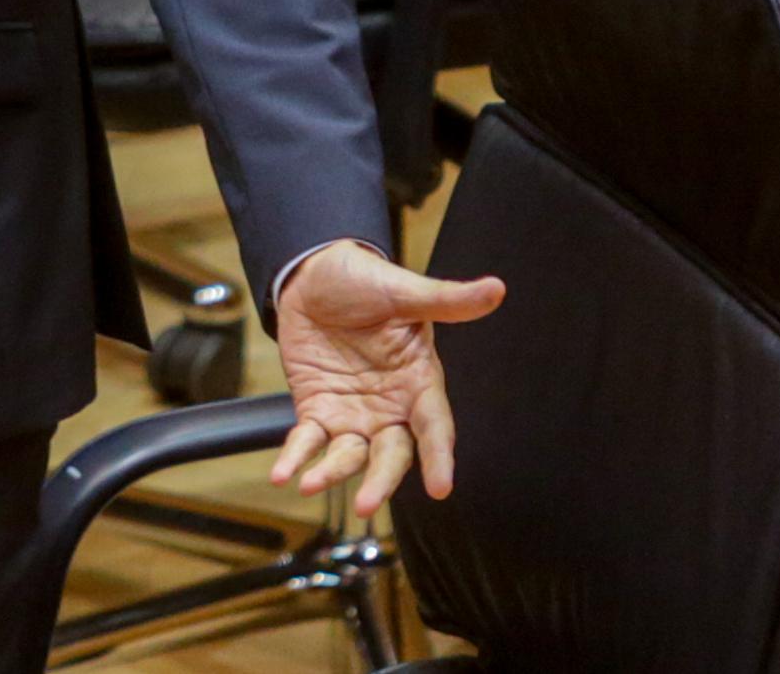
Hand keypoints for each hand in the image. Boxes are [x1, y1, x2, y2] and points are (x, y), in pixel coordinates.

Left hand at [266, 239, 503, 519]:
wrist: (313, 273)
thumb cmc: (365, 280)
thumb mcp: (404, 290)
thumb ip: (447, 299)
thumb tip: (496, 288)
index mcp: (418, 381)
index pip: (434, 425)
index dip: (439, 456)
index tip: (442, 487)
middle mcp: (389, 406)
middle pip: (391, 454)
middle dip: (380, 481)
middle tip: (366, 505)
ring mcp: (352, 413)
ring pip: (349, 455)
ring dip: (332, 473)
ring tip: (311, 484)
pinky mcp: (317, 410)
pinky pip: (308, 441)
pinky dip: (296, 458)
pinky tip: (283, 473)